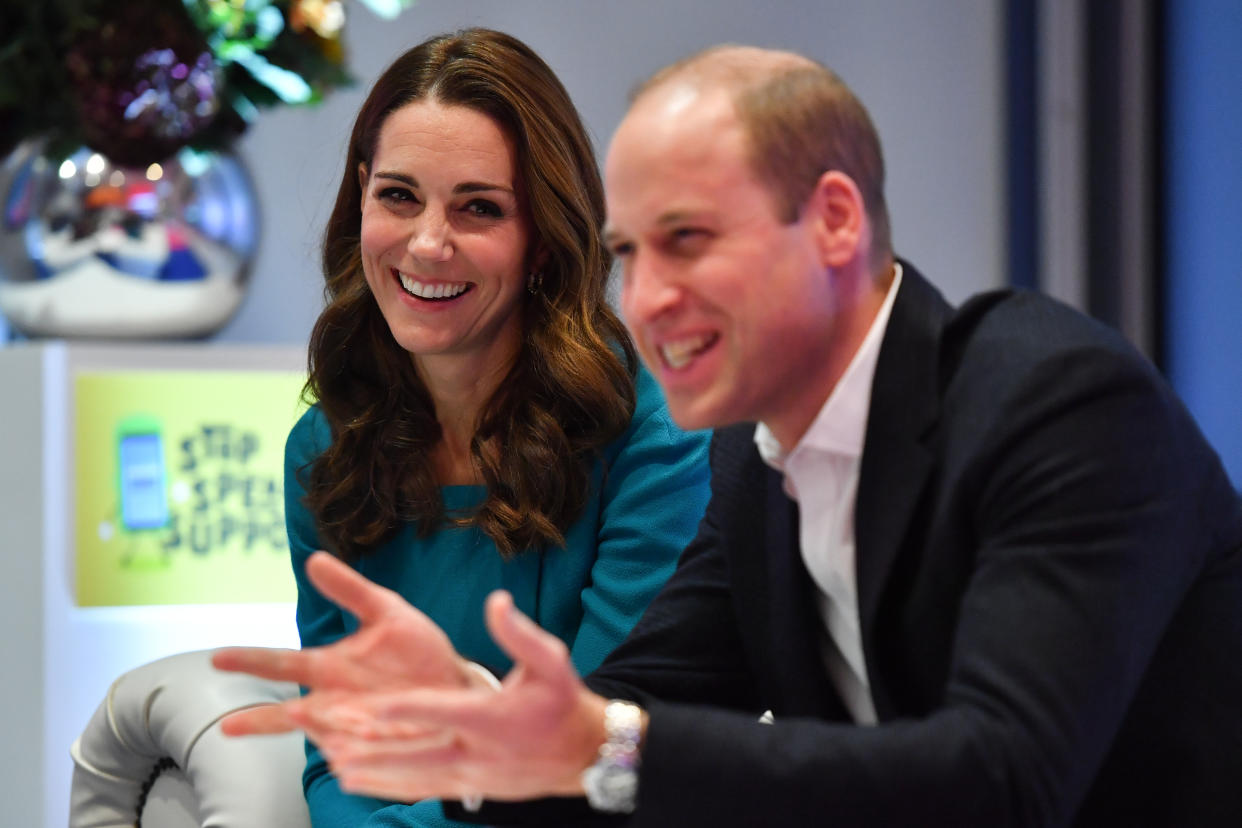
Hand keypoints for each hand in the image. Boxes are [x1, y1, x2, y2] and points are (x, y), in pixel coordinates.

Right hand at [212, 551, 481, 735]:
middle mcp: (333, 701)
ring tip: (305, 728)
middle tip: (227, 726)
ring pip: (319, 738)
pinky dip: (348, 760)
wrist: (457, 685)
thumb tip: (314, 559)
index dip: (251, 661)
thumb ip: (350, 589)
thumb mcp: (386, 611)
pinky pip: (356, 759)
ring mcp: (353, 728)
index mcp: (330, 666)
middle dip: (259, 718)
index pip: (282, 664)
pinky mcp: (377, 749)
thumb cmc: (417, 649)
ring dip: (312, 735)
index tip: (218, 658)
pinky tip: (345, 760)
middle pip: (287, 712)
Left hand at [297, 590, 610, 803]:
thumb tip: (496, 601)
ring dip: (378, 775)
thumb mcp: (552, 660)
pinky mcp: (471, 787)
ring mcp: (473, 775)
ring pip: (416, 778)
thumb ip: (520, 633)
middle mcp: (478, 751)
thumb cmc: (564, 701)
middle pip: (419, 755)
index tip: (372, 707)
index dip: (405, 709)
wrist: (584, 752)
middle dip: (377, 755)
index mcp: (492, 716)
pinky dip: (393, 787)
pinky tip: (366, 785)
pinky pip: (425, 788)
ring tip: (340, 771)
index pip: (441, 711)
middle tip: (339, 752)